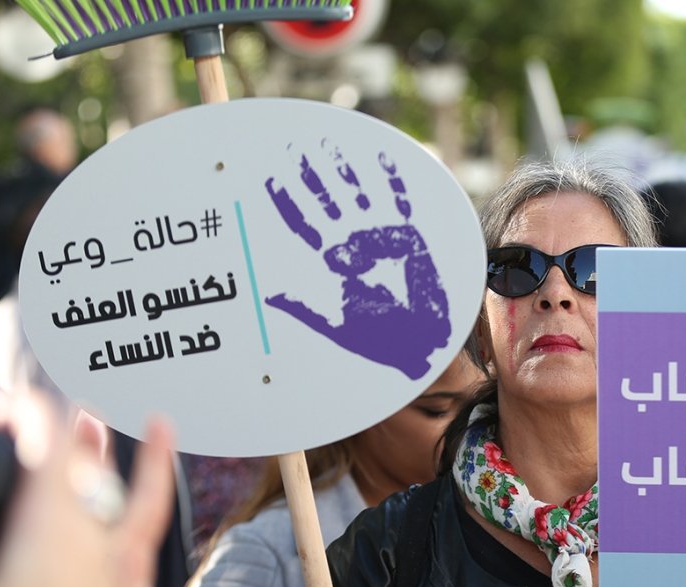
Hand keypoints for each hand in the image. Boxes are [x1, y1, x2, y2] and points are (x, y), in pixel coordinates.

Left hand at [262, 144, 451, 379]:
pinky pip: (398, 204)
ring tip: (328, 145)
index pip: (306, 225)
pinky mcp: (407, 237)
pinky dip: (392, 182)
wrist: (416, 342)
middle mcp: (355, 242)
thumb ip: (303, 308)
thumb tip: (269, 296)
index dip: (289, 204)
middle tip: (293, 151)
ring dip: (344, 171)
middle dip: (311, 178)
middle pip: (329, 202)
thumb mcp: (333, 323)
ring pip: (358, 196)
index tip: (270, 181)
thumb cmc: (378, 337)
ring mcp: (380, 236)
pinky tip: (381, 158)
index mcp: (334, 259)